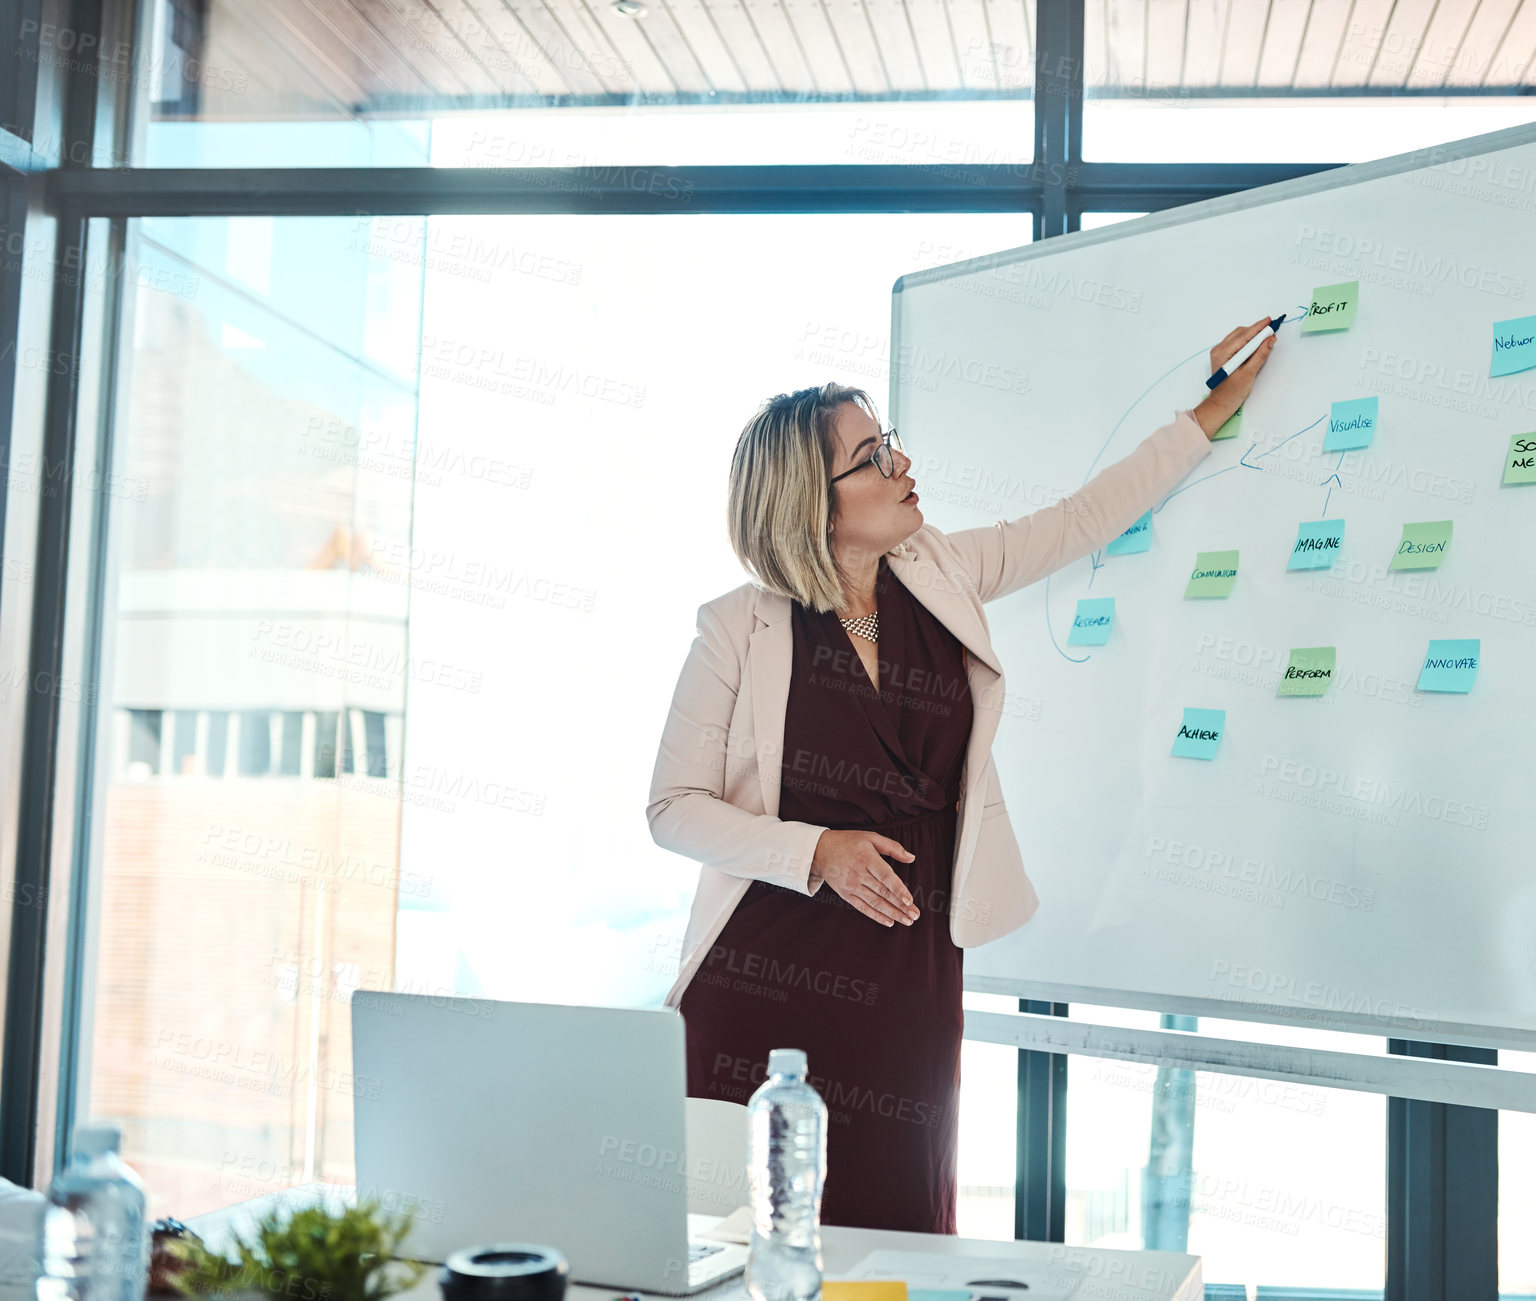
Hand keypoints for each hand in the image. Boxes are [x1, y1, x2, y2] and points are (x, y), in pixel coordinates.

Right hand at [810, 829, 920, 926]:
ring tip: (907, 921)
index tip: (910, 901)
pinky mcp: (846, 894)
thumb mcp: (870, 837)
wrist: (819, 851)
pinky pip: (863, 907)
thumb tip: (911, 857)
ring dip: (892, 913)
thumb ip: (892, 847)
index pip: (885, 877)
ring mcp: (851, 886)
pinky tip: (889, 922)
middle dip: (901, 906)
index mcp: (867, 858)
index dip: (898, 890)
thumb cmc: (848, 842)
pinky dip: (876, 916)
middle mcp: (859, 874)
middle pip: (883, 893)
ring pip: (875, 902)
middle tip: (915, 915)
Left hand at [1192, 316, 1277, 438]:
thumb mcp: (1249, 373)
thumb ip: (1260, 355)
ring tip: (1267, 335)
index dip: (1258, 327)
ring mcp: (1219, 352)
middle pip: (1241, 333)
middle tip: (1272, 328)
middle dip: (1257, 330)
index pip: (1244, 336)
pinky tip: (1257, 343)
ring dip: (1252, 334)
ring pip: (1238, 336)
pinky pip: (1236, 342)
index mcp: (1223, 354)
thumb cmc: (1233, 392)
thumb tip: (1270, 339)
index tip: (1270, 321)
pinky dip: (1247, 340)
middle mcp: (1218, 350)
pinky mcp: (1223, 355)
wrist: (1221, 403)